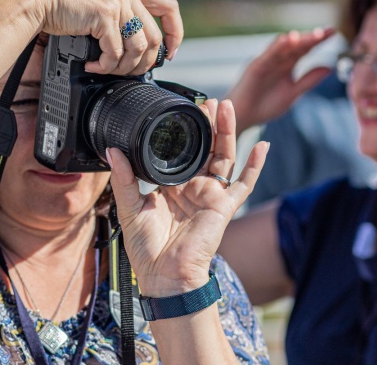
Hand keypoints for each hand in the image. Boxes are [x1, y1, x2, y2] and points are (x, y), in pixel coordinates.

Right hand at [20, 0, 182, 74]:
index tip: (170, 52)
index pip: (169, 8)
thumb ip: (122, 16)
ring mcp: (117, 2)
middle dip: (144, 63)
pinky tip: (93, 65)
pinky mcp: (104, 15)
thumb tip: (137, 47)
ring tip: (107, 70)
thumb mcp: (103, 2)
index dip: (175, 33)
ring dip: (123, 67)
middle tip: (129, 73)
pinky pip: (114, 53)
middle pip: (154, 37)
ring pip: (137, 48)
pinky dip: (104, 66)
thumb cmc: (66, 2)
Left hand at [107, 99, 268, 295]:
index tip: (182, 111)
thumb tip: (113, 151)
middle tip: (207, 101)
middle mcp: (192, 187)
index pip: (181, 152)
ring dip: (227, 132)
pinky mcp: (224, 207)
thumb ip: (124, 178)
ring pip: (224, 157)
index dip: (183, 133)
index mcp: (171, 186)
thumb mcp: (129, 207)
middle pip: (205, 149)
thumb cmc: (146, 248)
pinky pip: (244, 184)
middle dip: (207, 125)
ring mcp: (210, 195)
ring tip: (225, 107)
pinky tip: (263, 145)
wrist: (163, 275)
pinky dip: (255, 166)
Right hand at [227, 28, 334, 134]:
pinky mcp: (254, 68)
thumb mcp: (292, 93)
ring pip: (283, 47)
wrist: (243, 117)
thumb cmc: (265, 105)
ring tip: (313, 35)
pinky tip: (288, 40)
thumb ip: (309, 80)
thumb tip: (330, 67)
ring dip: (297, 40)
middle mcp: (277, 60)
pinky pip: (267, 56)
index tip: (333, 32)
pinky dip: (277, 47)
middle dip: (311, 38)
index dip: (318, 41)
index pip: (305, 49)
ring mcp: (266, 63)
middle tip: (326, 31)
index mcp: (287, 65)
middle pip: (296, 45)